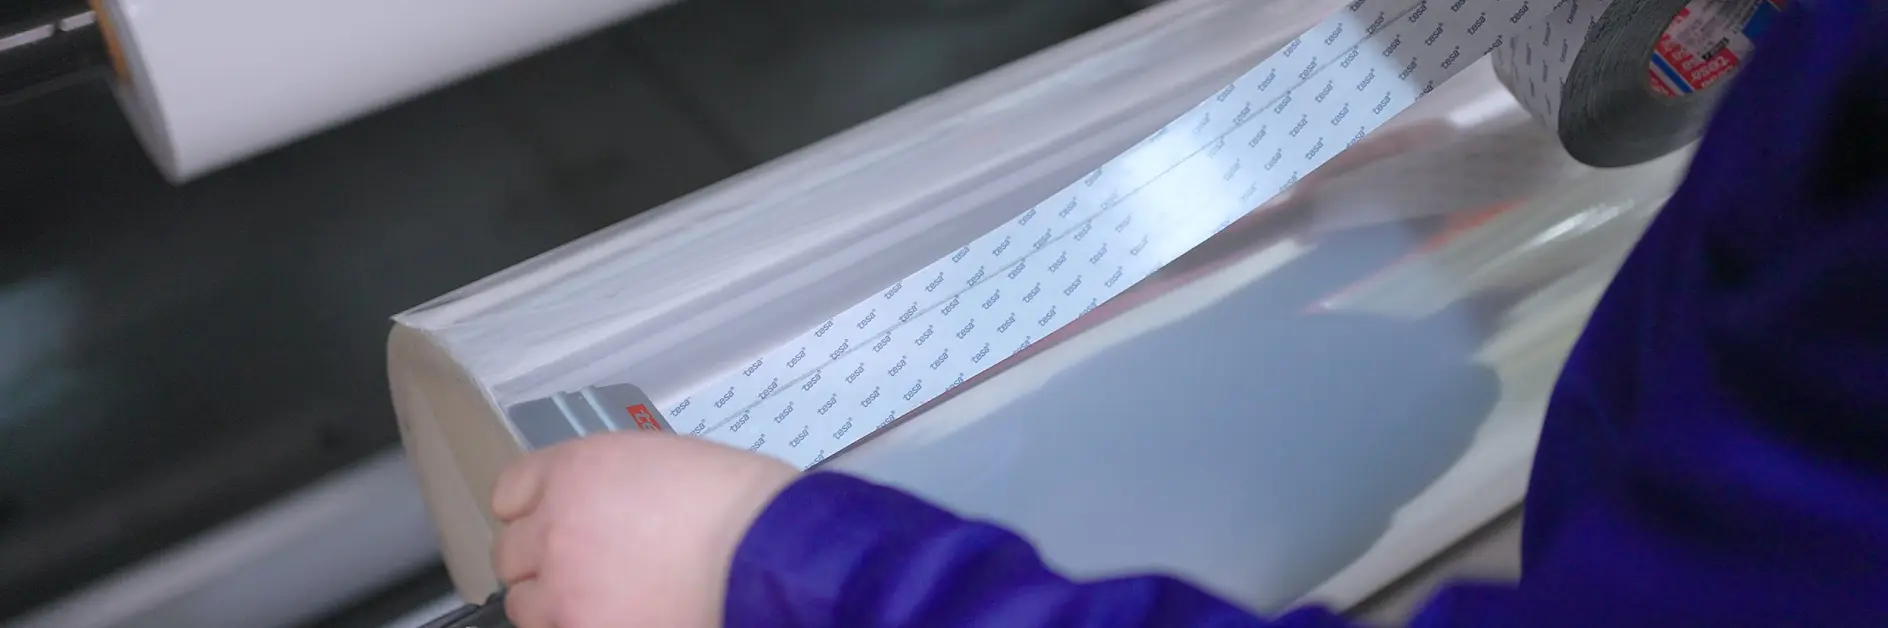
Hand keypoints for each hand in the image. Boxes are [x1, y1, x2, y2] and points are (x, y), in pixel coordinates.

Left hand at [490, 432, 798, 627]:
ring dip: (556, 603)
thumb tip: (602, 512)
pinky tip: (627, 617)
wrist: (767, 554)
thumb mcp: (665, 462)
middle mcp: (556, 525)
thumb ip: (614, 484)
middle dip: (542, 560)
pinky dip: (585, 625)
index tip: (550, 523)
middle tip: (584, 569)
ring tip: (606, 601)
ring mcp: (564, 588)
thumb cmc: (740, 505)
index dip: (534, 509)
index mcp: (576, 470)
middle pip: (509, 553)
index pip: (510, 491)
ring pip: (526, 605)